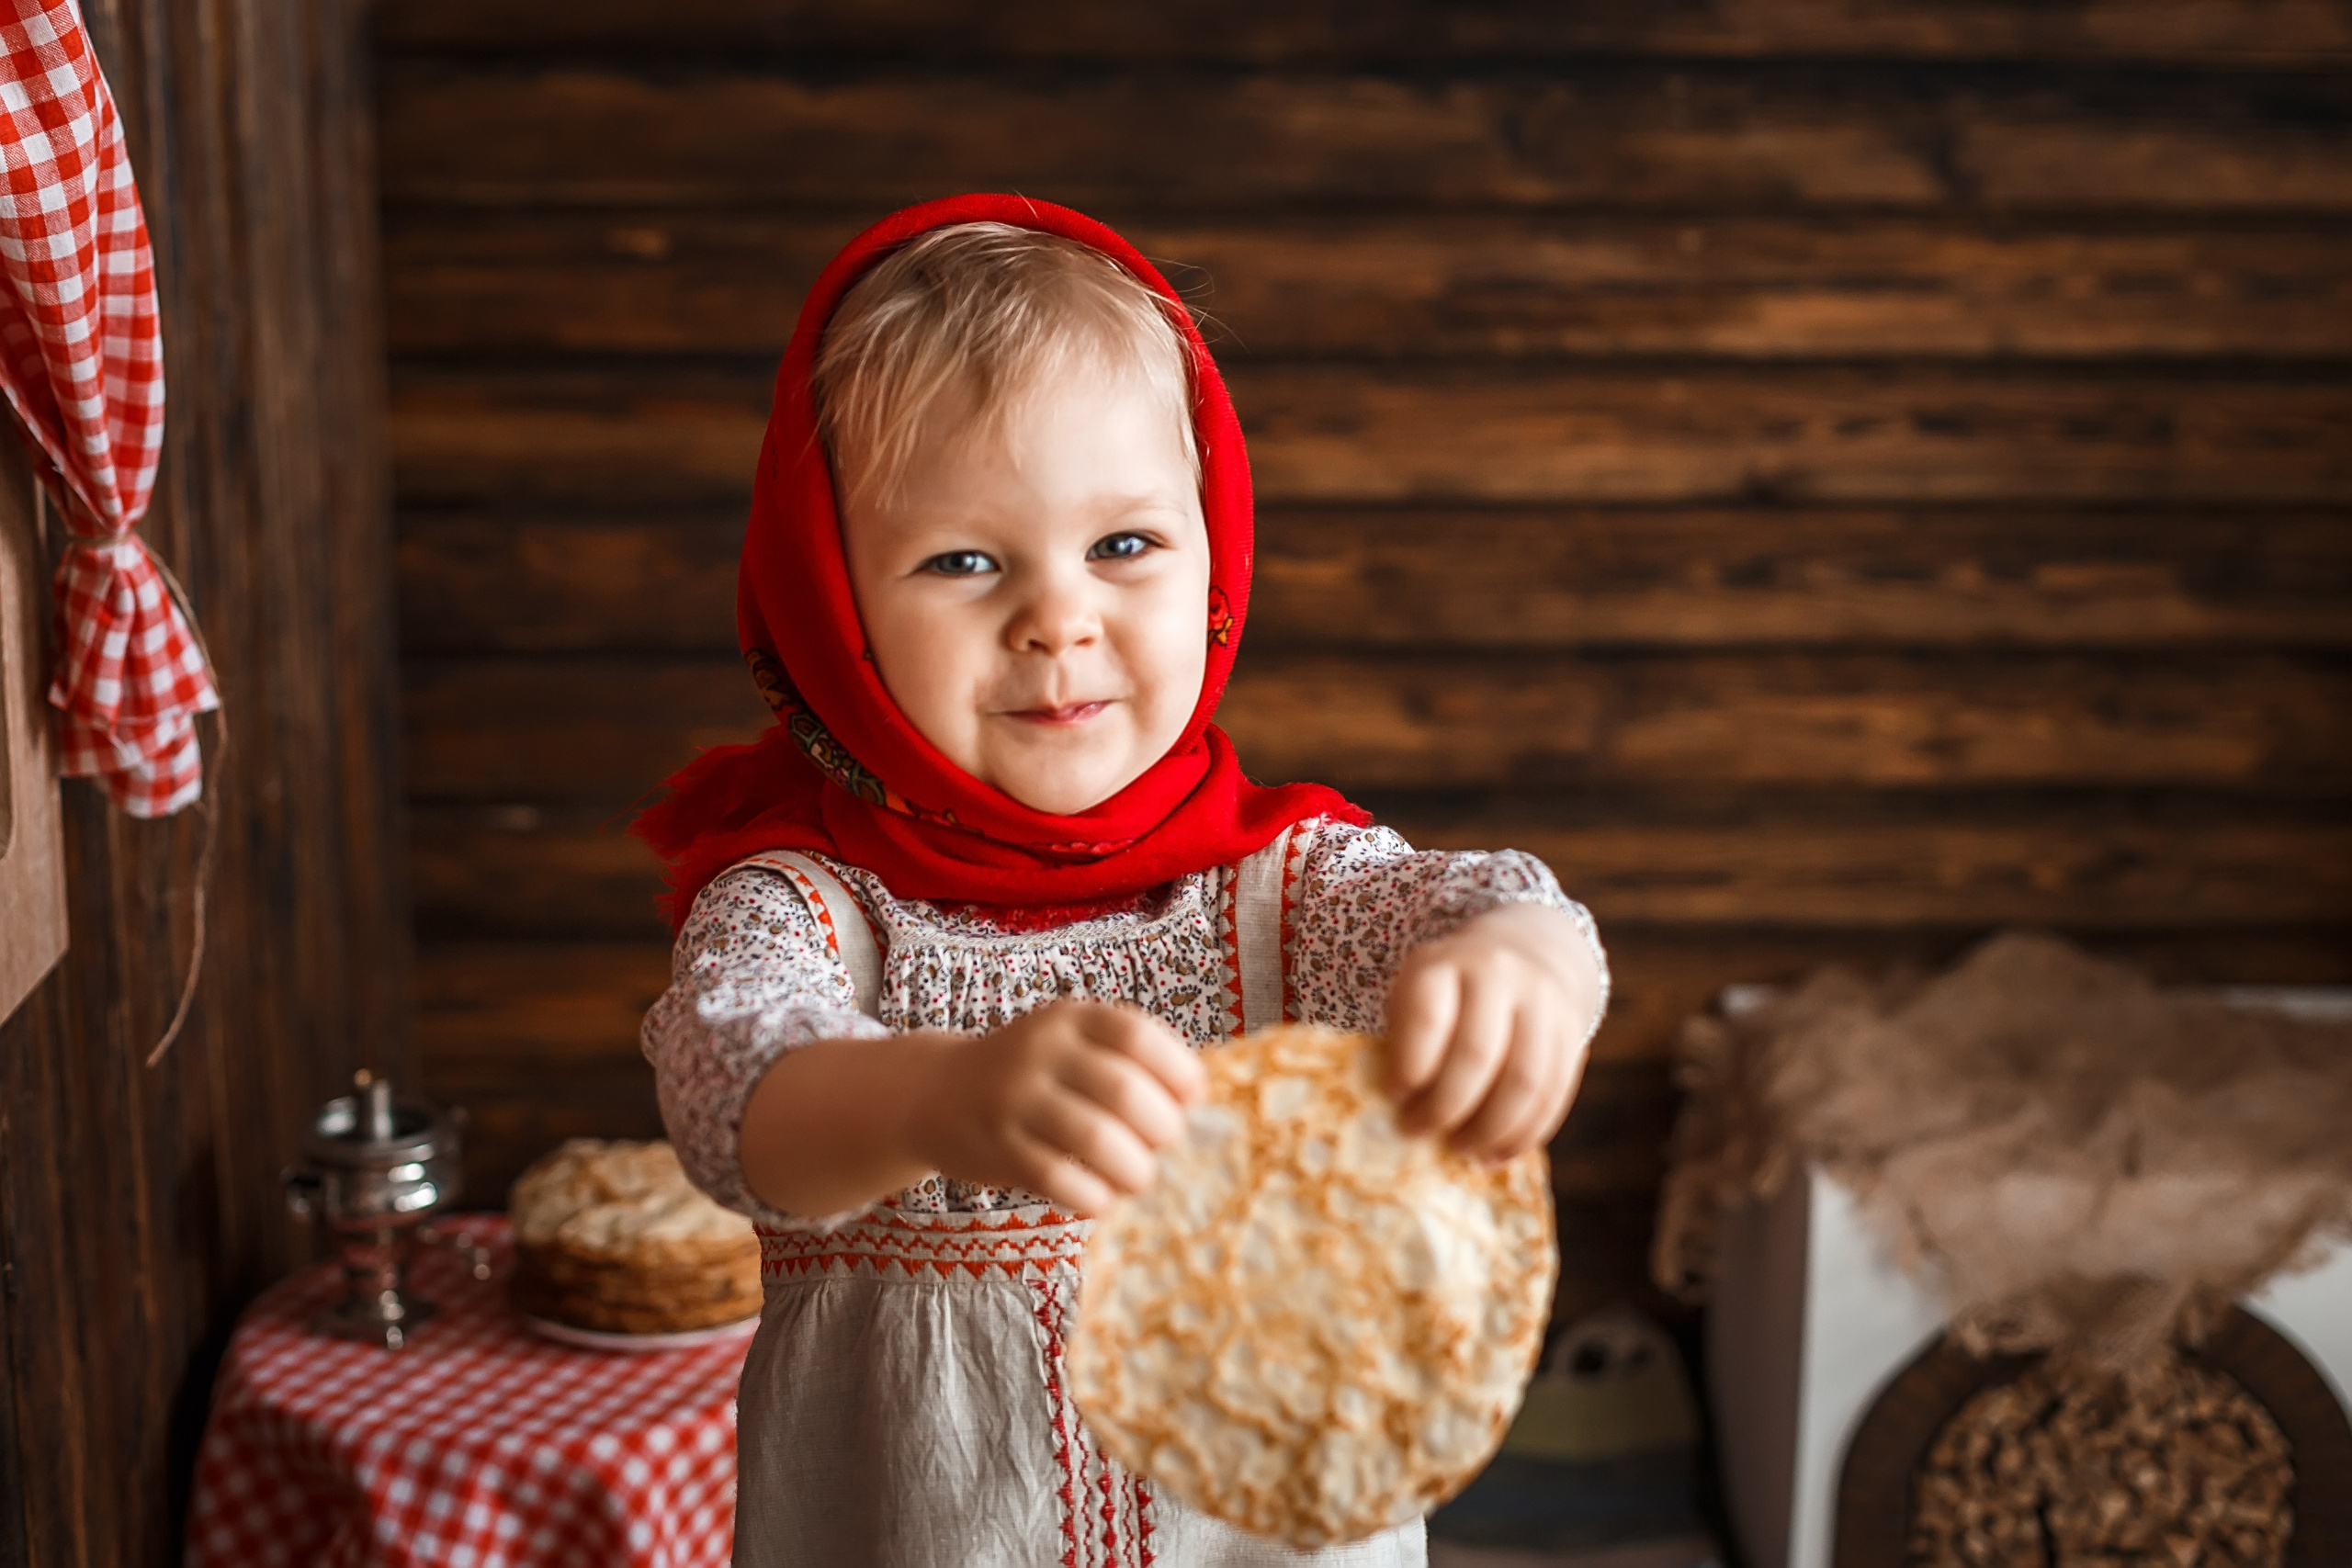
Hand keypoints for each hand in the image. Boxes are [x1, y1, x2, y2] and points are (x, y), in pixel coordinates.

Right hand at [905, 1000, 1206, 1214]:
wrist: (933, 1093)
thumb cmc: (1030, 1074)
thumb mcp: (1071, 1044)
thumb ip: (1127, 1062)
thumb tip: (1197, 1099)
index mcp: (1070, 1019)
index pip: (1138, 1036)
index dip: (1178, 1071)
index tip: (1191, 1098)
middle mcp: (1040, 1051)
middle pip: (1123, 1092)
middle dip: (1161, 1128)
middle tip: (1163, 1144)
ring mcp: (1015, 1099)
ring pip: (1094, 1140)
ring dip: (1134, 1169)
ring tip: (1138, 1177)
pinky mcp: (997, 1147)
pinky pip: (1059, 1178)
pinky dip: (1093, 1196)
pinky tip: (1101, 1197)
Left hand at [1384, 903, 1601, 1160]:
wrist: (1522, 957)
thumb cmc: (1449, 993)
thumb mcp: (1415, 993)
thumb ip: (1405, 1040)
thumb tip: (1404, 1111)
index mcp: (1446, 964)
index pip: (1428, 1017)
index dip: (1409, 1065)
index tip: (1394, 1097)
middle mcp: (1499, 975)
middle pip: (1477, 1054)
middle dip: (1445, 1105)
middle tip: (1419, 1130)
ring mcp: (1542, 1004)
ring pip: (1523, 1080)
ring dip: (1489, 1128)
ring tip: (1461, 1149)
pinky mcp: (1572, 1036)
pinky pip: (1553, 1095)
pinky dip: (1523, 1134)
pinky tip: (1496, 1153)